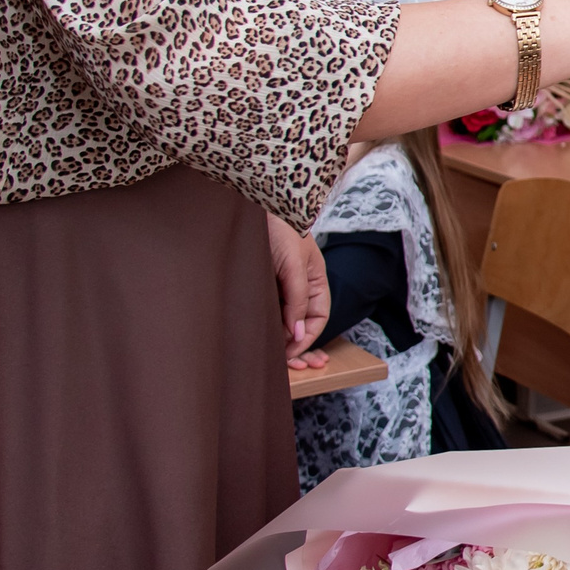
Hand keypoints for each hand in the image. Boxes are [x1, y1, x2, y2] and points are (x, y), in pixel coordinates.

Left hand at [265, 214, 330, 367]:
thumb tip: (297, 333)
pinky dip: (260, 324)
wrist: (253, 204)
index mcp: (314, 281)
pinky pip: (263, 309)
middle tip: (284, 366)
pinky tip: (253, 335)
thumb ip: (297, 299)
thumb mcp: (293, 265)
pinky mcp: (259, 283)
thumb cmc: (279, 228)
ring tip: (268, 356)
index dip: (306, 339)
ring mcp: (278, 285)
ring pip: (280, 318)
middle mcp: (297, 286)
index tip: (289, 355)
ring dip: (276, 337)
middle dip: (295, 345)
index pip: (317, 318)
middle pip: (300, 323)